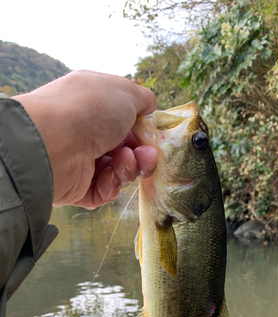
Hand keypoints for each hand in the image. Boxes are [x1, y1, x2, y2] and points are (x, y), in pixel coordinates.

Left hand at [14, 70, 157, 208]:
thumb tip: (150, 108)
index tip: (152, 137)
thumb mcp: (126, 93)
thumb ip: (143, 100)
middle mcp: (86, 132)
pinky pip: (104, 191)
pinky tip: (108, 175)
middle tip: (147, 155)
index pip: (124, 122)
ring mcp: (80, 160)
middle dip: (141, 154)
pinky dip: (111, 185)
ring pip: (118, 172)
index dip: (142, 131)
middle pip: (126, 150)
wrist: (54, 141)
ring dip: (128, 168)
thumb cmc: (90, 109)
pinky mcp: (76, 188)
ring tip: (125, 160)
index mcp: (94, 106)